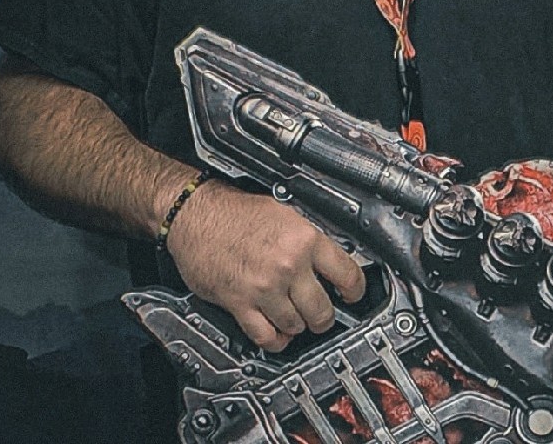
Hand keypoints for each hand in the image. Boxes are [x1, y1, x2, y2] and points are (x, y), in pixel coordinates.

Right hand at [166, 178, 365, 351]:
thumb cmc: (236, 211)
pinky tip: (278, 334)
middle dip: (325, 317)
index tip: (354, 295)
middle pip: (322, 310)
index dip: (355, 289)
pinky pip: (266, 336)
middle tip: (323, 314)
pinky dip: (275, 340)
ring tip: (296, 318)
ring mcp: (265, 287)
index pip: (346, 274)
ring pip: (296, 326)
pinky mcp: (240, 304)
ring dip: (297, 326)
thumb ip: (308, 238)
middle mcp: (288, 264)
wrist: (197, 214)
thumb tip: (329, 259)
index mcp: (304, 239)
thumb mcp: (285, 213)